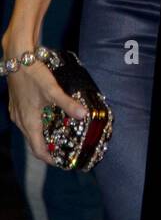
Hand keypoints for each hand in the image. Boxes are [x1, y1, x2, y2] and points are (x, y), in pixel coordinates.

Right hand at [2, 28, 86, 165]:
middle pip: (34, 143)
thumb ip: (68, 104)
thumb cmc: (33, 74)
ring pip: (30, 132)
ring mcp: (17, 113)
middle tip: (64, 151)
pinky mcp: (17, 104)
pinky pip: (27, 122)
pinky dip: (38, 126)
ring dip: (43, 137)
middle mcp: (21, 121)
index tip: (63, 162)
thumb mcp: (53, 90)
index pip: (38, 150)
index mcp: (29, 122)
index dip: (51, 159)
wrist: (17, 57)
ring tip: (59, 136)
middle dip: (49, 149)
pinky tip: (50, 117)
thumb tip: (84, 115)